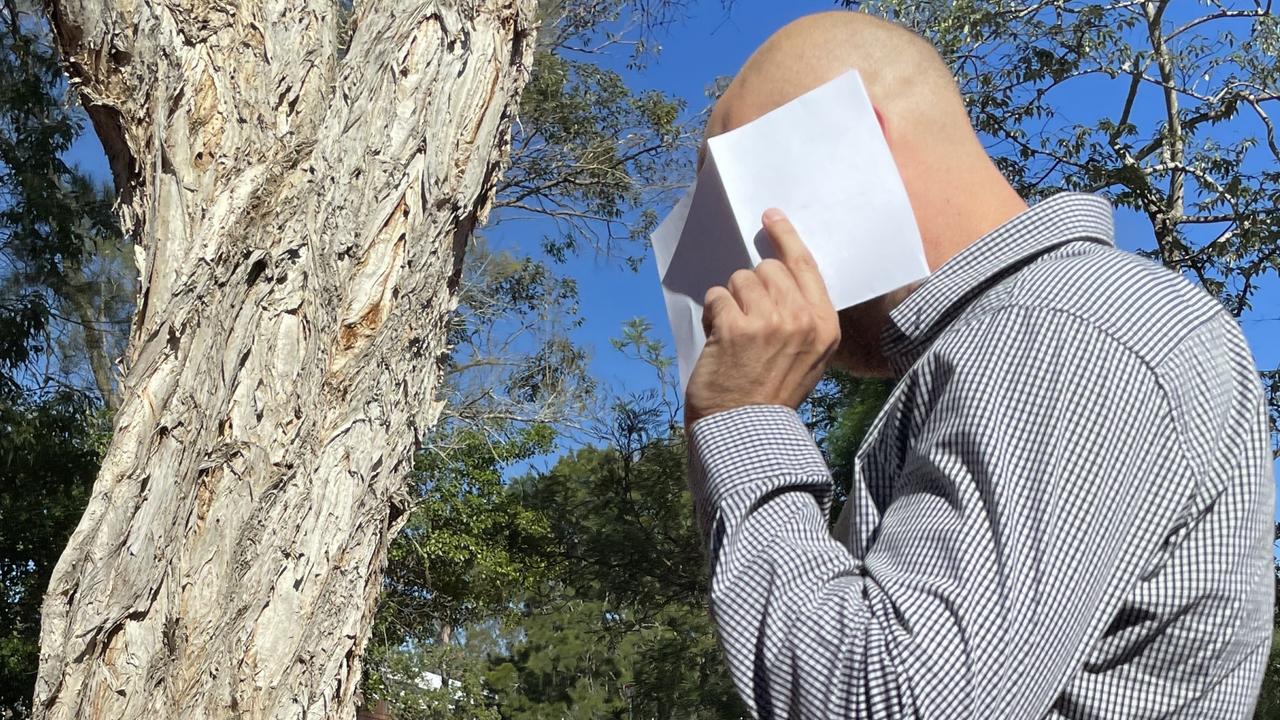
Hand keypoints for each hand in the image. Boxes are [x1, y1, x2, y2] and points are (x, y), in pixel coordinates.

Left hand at [684, 208, 840, 426]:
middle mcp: (802, 319)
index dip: (786, 237)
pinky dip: (712, 314)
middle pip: (767, 269)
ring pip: (740, 279)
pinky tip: (719, 340)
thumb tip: (775, 273)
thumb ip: (802, 316)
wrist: (745, 430)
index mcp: (825, 326)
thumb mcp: (808, 356)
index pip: (805, 265)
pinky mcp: (736, 328)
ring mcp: (770, 322)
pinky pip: (717, 297)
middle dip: (751, 286)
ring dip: (730, 302)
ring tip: (734, 335)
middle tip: (747, 319)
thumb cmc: (772, 393)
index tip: (771, 216)